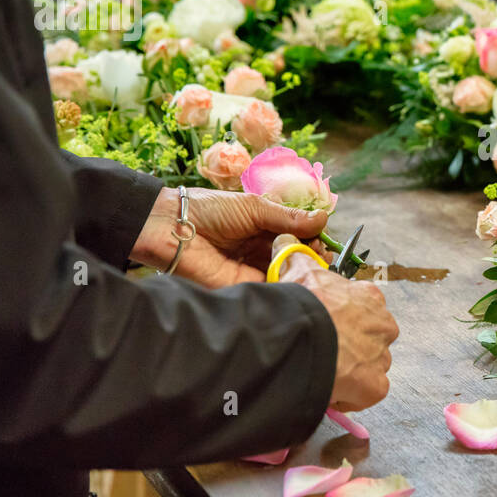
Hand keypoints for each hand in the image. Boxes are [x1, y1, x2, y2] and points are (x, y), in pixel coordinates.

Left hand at [131, 188, 329, 287]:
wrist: (172, 227)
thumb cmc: (209, 210)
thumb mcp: (255, 207)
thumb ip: (288, 217)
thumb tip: (324, 218)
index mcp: (265, 229)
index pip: (298, 237)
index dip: (313, 238)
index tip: (322, 238)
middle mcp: (262, 251)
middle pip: (296, 257)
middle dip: (312, 256)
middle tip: (318, 253)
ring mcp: (254, 271)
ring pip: (287, 274)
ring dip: (302, 270)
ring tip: (309, 263)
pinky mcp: (245, 288)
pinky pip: (271, 288)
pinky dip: (286, 284)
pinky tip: (296, 276)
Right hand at [271, 234, 395, 411]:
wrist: (302, 338)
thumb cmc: (302, 304)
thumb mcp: (297, 271)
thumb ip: (296, 256)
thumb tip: (286, 240)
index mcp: (369, 297)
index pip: (361, 308)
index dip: (342, 318)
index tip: (326, 325)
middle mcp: (383, 325)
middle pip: (370, 338)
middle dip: (351, 345)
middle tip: (324, 350)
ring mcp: (381, 356)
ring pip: (370, 365)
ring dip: (352, 369)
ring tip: (325, 370)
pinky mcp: (376, 385)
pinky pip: (367, 391)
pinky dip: (352, 394)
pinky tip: (331, 389)